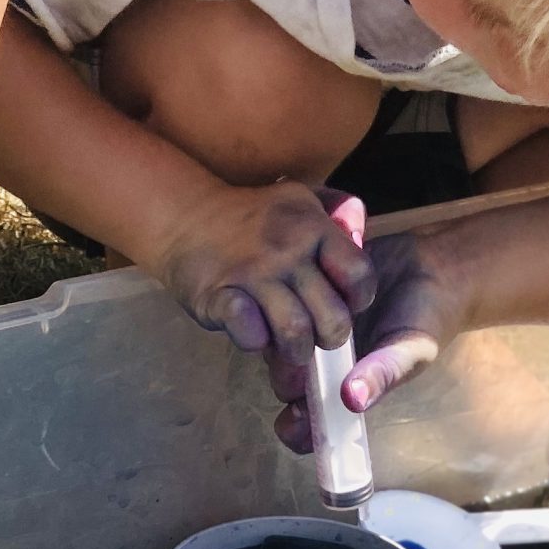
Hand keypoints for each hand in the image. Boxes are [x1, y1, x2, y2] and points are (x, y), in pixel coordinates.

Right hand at [146, 181, 374, 374]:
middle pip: (332, 317)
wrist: (185, 216)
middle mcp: (287, 249)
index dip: (357, 300)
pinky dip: (255, 341)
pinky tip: (253, 330)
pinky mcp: (219, 295)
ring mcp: (252, 273)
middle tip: (316, 335)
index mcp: (313, 226)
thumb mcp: (301, 198)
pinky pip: (250, 334)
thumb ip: (339, 213)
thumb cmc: (250, 218)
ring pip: (295, 332)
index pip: (359, 275)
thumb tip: (362, 236)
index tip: (341, 303)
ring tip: (289, 346)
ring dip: (295, 350)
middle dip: (329, 337)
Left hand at [266, 225, 468, 449]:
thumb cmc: (425, 321)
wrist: (432, 267)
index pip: (305, 427)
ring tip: (307, 318)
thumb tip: (353, 401)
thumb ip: (383, 375)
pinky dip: (288, 302)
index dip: (296, 426)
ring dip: (283, 335)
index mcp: (341, 392)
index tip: (301, 411)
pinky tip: (310, 291)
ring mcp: (309, 330)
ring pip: (275, 344)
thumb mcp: (410, 351)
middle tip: (306, 356)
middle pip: (281, 384)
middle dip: (286, 376)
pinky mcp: (306, 294)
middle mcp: (319, 367)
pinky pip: (282, 304)